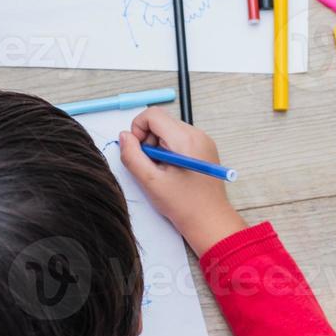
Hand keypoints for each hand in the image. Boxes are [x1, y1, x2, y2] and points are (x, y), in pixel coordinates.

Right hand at [118, 108, 246, 256]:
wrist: (210, 221)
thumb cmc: (185, 205)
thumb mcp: (151, 182)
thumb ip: (132, 156)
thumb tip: (124, 137)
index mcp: (186, 140)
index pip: (153, 114)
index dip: (138, 129)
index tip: (138, 151)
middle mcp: (197, 135)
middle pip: (161, 121)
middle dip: (148, 140)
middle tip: (151, 165)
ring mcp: (203, 141)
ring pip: (169, 130)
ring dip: (158, 146)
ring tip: (162, 171)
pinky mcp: (204, 148)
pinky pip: (179, 139)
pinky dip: (169, 150)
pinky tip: (171, 171)